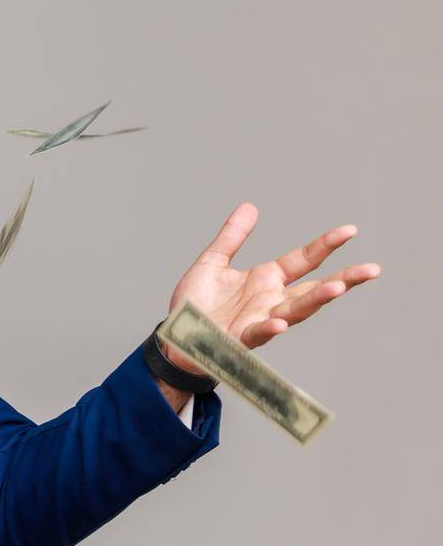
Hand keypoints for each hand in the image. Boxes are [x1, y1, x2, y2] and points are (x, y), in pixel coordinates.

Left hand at [163, 203, 381, 375]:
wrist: (174, 334)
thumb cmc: (195, 303)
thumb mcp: (213, 262)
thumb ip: (232, 237)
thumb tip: (250, 207)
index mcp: (266, 280)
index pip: (303, 260)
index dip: (325, 245)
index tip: (350, 230)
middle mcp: (270, 301)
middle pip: (313, 289)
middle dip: (343, 279)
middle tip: (371, 269)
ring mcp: (259, 320)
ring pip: (295, 310)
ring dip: (316, 300)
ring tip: (338, 287)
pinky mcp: (240, 338)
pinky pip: (258, 333)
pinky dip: (270, 328)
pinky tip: (280, 322)